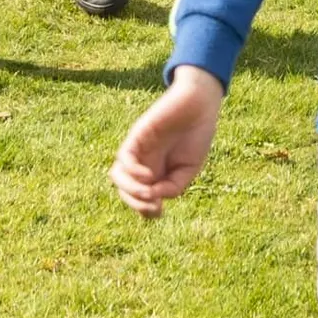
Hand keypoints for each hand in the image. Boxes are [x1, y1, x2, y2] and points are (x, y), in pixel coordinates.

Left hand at [113, 65, 224, 217]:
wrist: (200, 105)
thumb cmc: (197, 135)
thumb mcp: (189, 169)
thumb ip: (172, 187)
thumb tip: (153, 198)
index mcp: (157, 174)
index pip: (139, 199)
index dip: (145, 211)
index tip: (160, 211)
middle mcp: (143, 164)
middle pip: (125, 191)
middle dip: (137, 205)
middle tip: (155, 207)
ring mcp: (138, 151)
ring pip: (117, 176)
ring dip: (129, 191)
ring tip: (148, 193)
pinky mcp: (137, 137)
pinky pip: (124, 158)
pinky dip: (132, 172)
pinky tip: (148, 175)